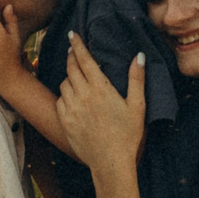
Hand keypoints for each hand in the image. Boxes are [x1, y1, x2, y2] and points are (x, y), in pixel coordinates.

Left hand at [55, 34, 145, 174]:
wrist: (110, 162)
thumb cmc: (127, 135)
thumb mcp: (137, 106)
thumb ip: (137, 79)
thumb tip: (138, 56)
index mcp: (100, 88)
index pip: (84, 59)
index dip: (77, 45)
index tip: (73, 35)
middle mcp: (82, 95)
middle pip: (71, 68)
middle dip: (72, 57)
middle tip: (74, 52)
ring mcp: (71, 108)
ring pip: (64, 84)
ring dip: (69, 77)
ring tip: (76, 78)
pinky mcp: (64, 121)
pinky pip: (60, 101)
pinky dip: (64, 96)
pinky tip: (72, 99)